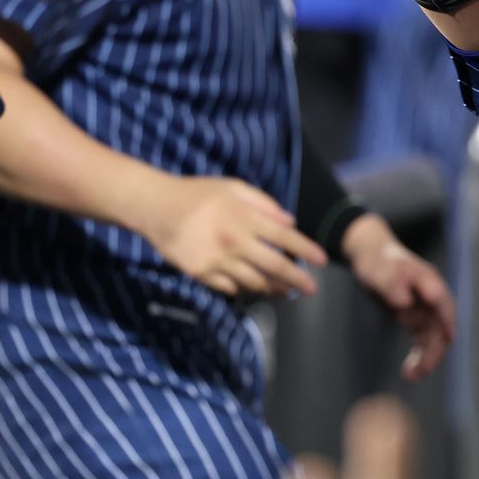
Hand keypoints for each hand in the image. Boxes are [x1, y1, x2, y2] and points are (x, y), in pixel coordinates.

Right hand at [136, 174, 327, 297]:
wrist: (156, 207)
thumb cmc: (198, 193)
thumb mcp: (233, 187)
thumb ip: (264, 204)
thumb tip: (289, 222)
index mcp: (244, 217)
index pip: (284, 237)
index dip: (306, 250)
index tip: (322, 261)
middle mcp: (234, 241)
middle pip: (274, 266)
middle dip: (297, 279)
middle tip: (312, 288)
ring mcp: (217, 260)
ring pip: (253, 282)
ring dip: (273, 288)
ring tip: (286, 291)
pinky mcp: (201, 273)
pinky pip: (229, 288)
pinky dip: (244, 288)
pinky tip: (253, 287)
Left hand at [341, 215, 455, 379]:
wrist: (370, 258)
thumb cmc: (376, 262)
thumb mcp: (378, 271)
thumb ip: (391, 284)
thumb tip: (404, 302)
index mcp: (427, 280)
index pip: (441, 301)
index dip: (447, 319)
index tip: (449, 338)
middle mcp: (431, 297)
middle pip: (441, 325)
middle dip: (434, 349)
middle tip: (421, 370)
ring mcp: (425, 309)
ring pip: (434, 338)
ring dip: (427, 358)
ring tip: (411, 376)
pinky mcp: (417, 320)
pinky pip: (423, 342)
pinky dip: (418, 357)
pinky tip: (408, 372)